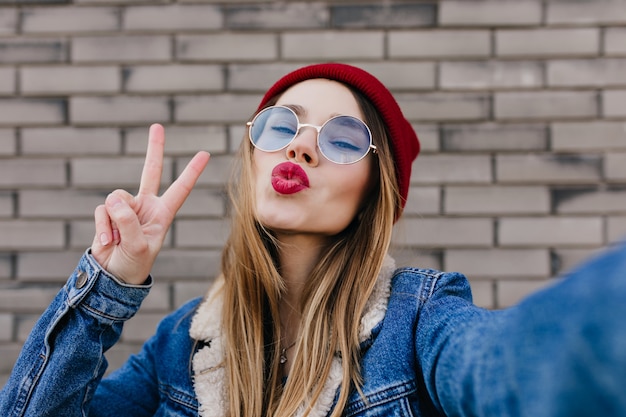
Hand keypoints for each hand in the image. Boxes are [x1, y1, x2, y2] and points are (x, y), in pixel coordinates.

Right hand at [91, 124, 209, 284]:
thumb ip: (129, 222)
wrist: (112, 276)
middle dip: (154, 149)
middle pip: (150, 171)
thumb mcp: (138, 246)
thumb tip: (115, 199)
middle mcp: (146, 206)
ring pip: (116, 198)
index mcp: (163, 213)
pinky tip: (107, 243)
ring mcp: (126, 208)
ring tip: (119, 241)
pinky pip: (102, 210)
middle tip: (158, 126)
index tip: (205, 153)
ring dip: (114, 222)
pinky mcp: (108, 213)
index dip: (192, 171)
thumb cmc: (134, 264)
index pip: (181, 189)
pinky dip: (102, 228)